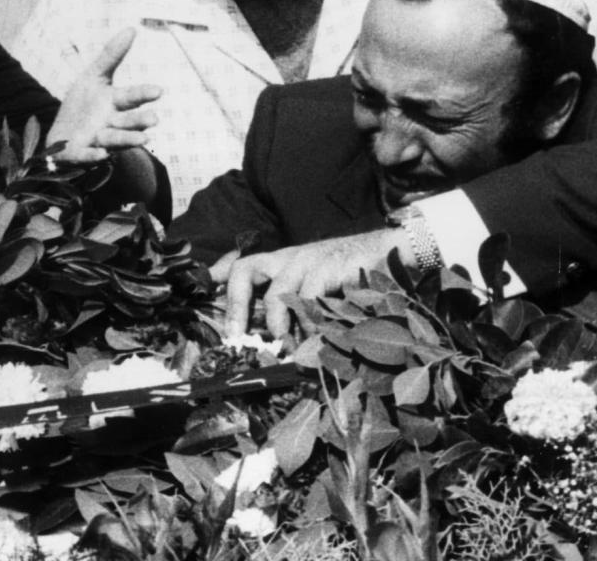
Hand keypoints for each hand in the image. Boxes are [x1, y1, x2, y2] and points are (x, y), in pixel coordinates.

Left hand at [48, 28, 161, 163]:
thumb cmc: (85, 105)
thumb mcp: (94, 76)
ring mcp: (97, 140)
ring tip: (143, 139)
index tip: (159, 91)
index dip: (143, 94)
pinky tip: (100, 154)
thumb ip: (111, 56)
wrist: (65, 135)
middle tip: (154, 120)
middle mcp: (110, 123)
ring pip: (114, 140)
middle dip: (140, 121)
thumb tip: (132, 29)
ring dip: (128, 139)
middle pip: (127, 121)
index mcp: (114, 103)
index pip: (131, 97)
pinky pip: (88, 156)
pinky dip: (93, 156)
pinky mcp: (81, 154)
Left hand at [221, 229, 409, 336]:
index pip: (242, 262)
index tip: (201, 290)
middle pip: (245, 269)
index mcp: (283, 261)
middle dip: (235, 304)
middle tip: (235, 336)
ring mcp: (308, 259)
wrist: (394, 249)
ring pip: (276, 292)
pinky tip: (316, 336)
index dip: (218, 275)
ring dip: (277, 324)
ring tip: (284, 347)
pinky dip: (309, 320)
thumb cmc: (354, 273)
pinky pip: (309, 297)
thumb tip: (281, 339)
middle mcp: (289, 257)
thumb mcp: (319, 285)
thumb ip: (298, 304)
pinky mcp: (329, 267)